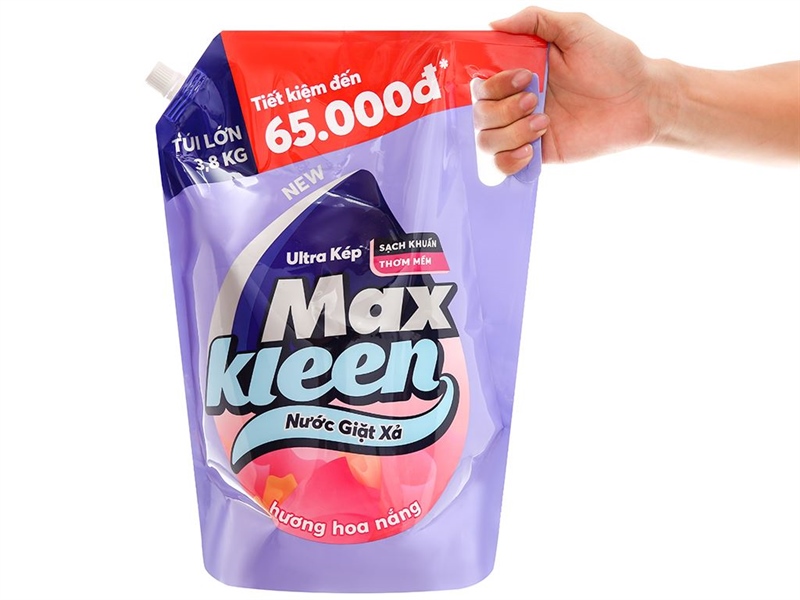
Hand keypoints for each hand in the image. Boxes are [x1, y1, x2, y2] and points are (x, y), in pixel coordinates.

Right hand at [474, 7, 667, 170]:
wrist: (642, 99)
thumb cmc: (614, 60)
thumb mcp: (575, 27)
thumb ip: (534, 20)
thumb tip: (493, 24)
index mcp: (520, 72)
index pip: (481, 83)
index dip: (492, 83)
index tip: (522, 76)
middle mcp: (516, 102)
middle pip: (478, 113)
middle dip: (501, 108)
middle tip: (535, 99)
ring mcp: (525, 130)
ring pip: (485, 141)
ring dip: (509, 133)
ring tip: (543, 123)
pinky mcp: (538, 154)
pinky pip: (501, 167)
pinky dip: (508, 161)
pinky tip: (530, 150)